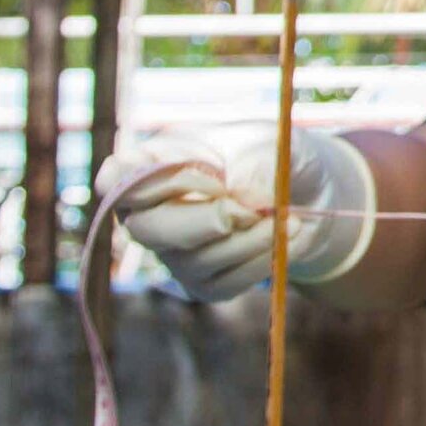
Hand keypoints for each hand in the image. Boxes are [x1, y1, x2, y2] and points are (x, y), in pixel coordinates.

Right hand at [95, 125, 375, 302]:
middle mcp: (151, 212)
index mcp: (153, 162)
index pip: (116, 179)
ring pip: (192, 260)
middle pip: (146, 231)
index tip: (214, 174)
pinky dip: (262, 260)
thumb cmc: (275, 155)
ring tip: (289, 218)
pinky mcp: (204, 283)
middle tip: (253, 209)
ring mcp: (174, 253)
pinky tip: (290, 237)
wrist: (309, 190)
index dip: (157, 182)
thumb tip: (241, 202)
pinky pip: (223, 283)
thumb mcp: (272, 142)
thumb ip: (254, 164)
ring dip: (248, 241)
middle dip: (205, 222)